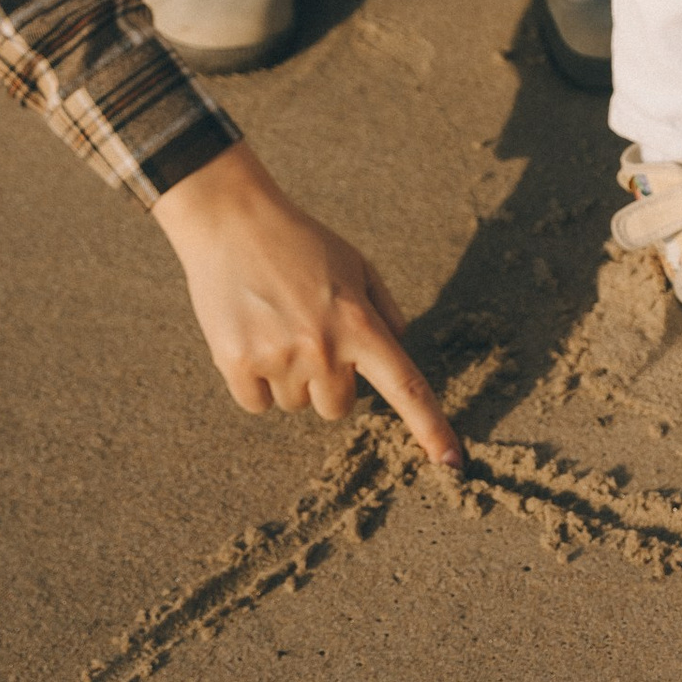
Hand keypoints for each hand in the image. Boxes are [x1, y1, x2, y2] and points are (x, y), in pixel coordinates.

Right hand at [154, 141, 461, 470]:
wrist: (230, 220)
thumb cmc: (299, 241)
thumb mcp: (355, 264)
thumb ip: (382, 309)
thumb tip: (398, 347)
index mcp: (359, 322)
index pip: (406, 385)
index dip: (431, 427)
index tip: (452, 462)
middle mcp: (322, 347)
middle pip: (338, 407)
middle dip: (329, 380)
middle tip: (307, 333)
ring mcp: (278, 358)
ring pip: (296, 405)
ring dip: (289, 377)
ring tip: (274, 325)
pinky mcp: (236, 363)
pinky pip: (257, 405)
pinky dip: (254, 382)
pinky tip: (249, 338)